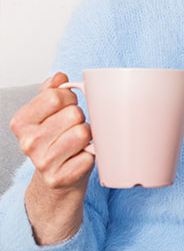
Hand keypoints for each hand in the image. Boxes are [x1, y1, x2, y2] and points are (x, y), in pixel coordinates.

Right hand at [10, 72, 94, 244]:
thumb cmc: (57, 139)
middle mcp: (28, 143)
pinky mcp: (60, 178)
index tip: (67, 106)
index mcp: (21, 122)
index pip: (56, 96)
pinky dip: (91, 154)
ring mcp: (43, 162)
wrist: (58, 176)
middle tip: (74, 128)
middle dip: (80, 118)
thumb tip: (59, 77)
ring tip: (78, 142)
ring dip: (87, 136)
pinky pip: (89, 155)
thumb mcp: (48, 113)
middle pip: (73, 114)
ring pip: (82, 133)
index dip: (69, 98)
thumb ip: (51, 91)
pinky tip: (80, 157)